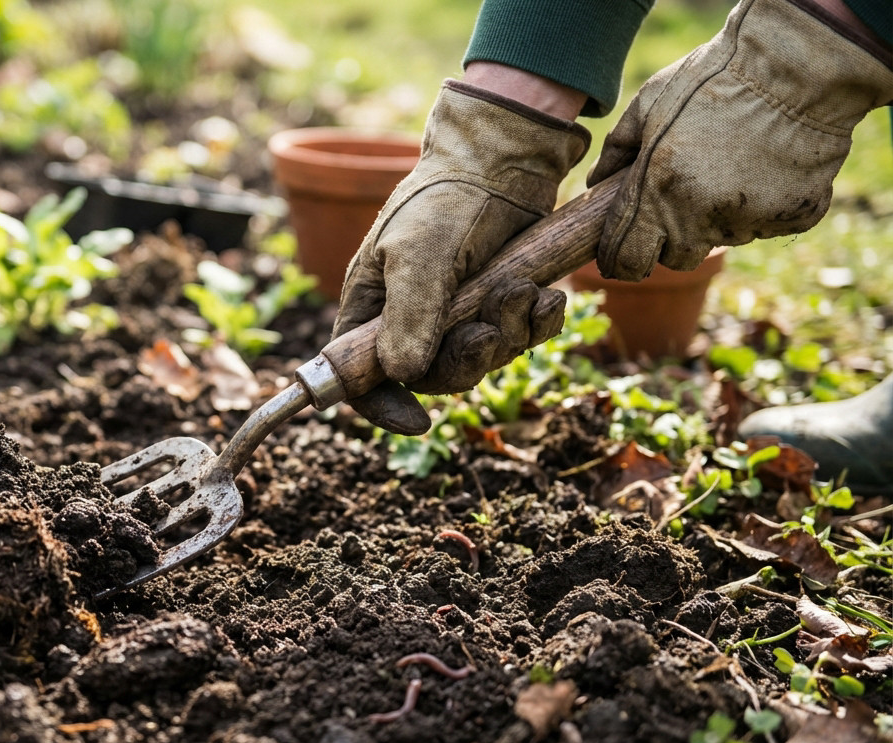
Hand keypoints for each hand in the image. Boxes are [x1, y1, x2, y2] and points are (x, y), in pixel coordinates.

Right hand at [332, 79, 589, 434]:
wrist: (504, 156)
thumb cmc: (444, 197)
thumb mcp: (418, 253)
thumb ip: (410, 315)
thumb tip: (404, 376)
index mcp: (373, 308)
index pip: (360, 378)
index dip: (383, 407)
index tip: (418, 421)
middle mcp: (414, 318)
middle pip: (433, 377)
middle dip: (467, 358)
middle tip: (487, 326)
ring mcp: (462, 312)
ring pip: (485, 359)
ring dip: (508, 332)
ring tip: (520, 288)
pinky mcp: (506, 302)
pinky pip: (525, 338)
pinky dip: (538, 323)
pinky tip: (547, 296)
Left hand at [588, 0, 892, 280]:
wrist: (798, 66)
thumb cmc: (714, 76)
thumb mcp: (649, 102)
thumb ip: (617, 149)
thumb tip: (595, 184)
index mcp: (657, 190)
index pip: (627, 260)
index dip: (620, 262)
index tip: (620, 256)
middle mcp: (700, 215)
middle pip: (676, 258)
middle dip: (672, 238)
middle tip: (682, 197)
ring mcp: (749, 220)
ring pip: (723, 237)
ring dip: (719, 215)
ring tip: (732, 164)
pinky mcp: (792, 218)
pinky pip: (768, 224)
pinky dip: (764, 204)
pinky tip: (768, 164)